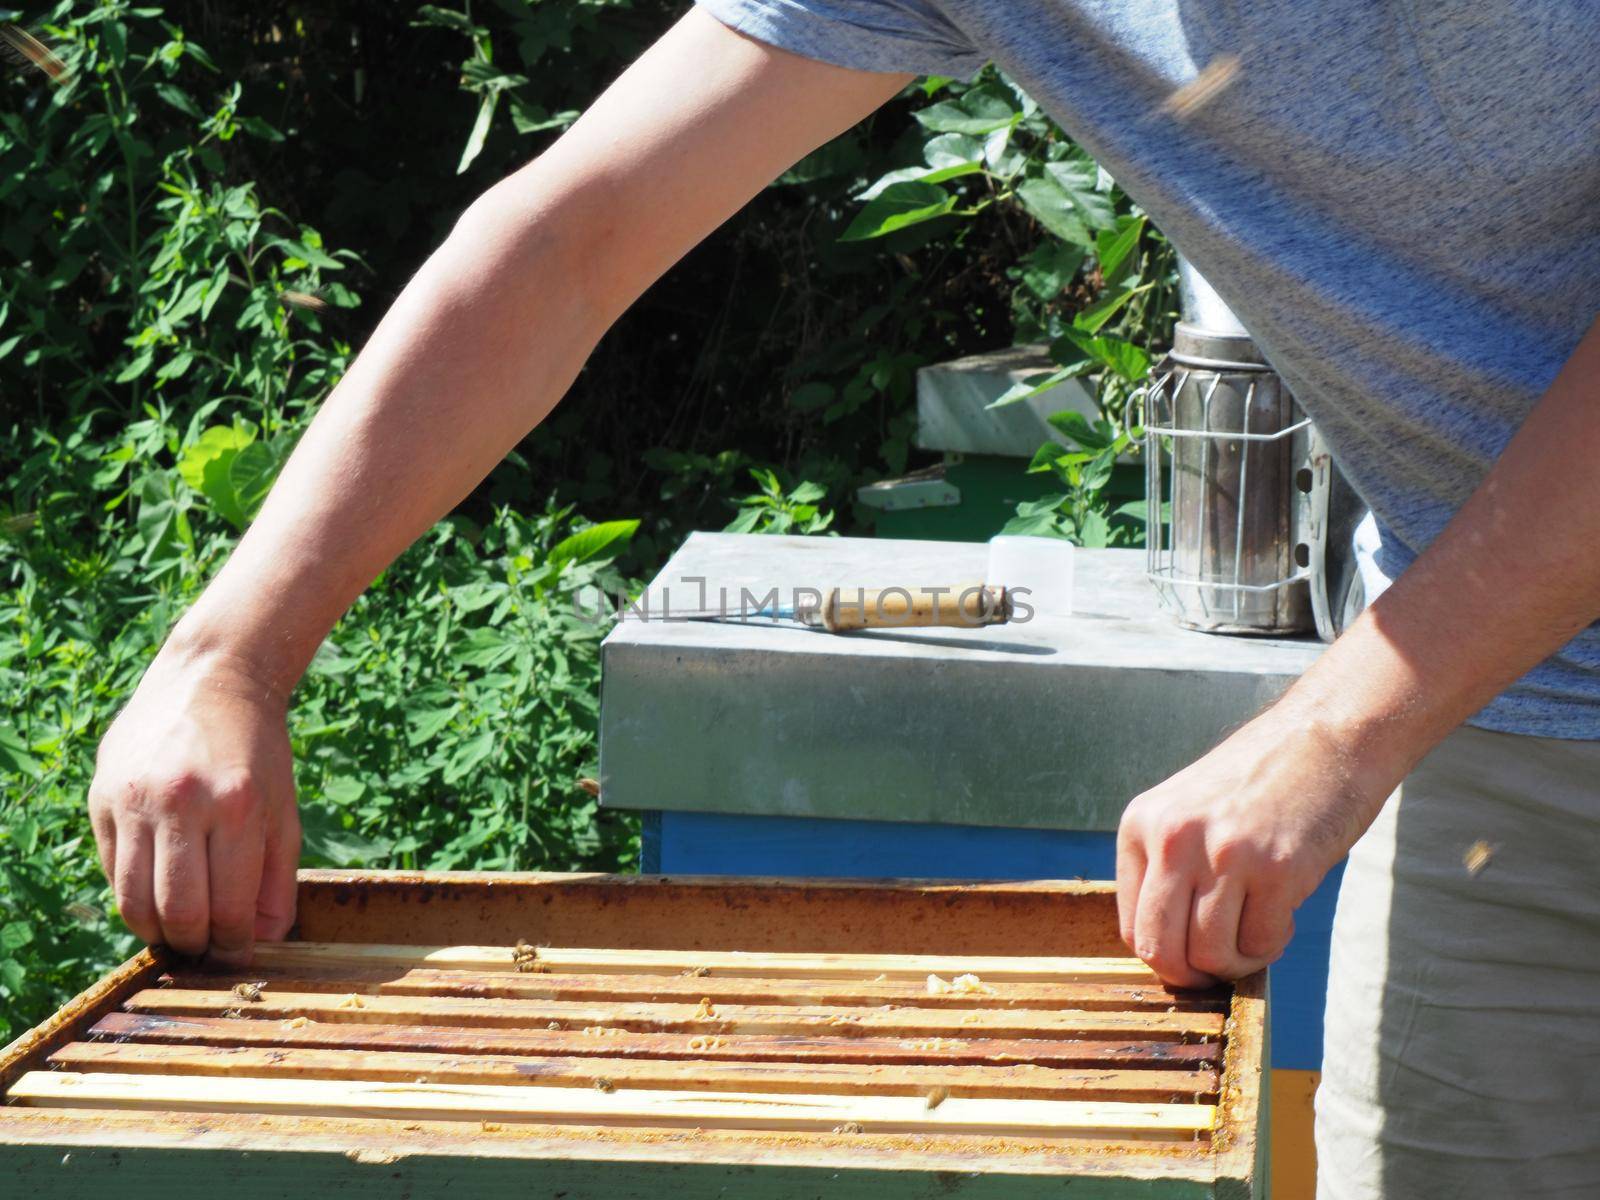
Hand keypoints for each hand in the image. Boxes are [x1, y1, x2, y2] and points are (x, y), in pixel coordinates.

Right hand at [88, 649, 300, 965]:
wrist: (211, 677)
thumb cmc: (257, 751)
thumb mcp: (283, 809)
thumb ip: (277, 879)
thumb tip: (262, 941)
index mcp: (236, 806)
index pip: (228, 907)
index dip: (233, 945)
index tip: (237, 955)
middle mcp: (180, 802)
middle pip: (175, 912)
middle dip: (193, 945)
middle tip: (204, 949)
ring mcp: (133, 798)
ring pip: (132, 901)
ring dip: (155, 931)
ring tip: (178, 930)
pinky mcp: (102, 796)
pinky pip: (110, 869)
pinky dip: (133, 892)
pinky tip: (156, 888)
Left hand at [1115, 710, 1387, 986]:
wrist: (1326, 735)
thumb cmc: (1260, 780)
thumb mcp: (1188, 808)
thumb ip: (1168, 866)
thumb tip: (1167, 947)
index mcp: (1141, 824)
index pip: (1131, 926)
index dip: (1165, 955)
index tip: (1192, 953)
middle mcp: (1173, 839)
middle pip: (1161, 951)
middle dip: (1193, 974)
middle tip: (1222, 964)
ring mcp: (1224, 853)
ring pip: (1211, 956)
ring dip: (1239, 960)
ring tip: (1257, 928)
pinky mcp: (1277, 869)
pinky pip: (1261, 944)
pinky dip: (1272, 945)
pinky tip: (1282, 913)